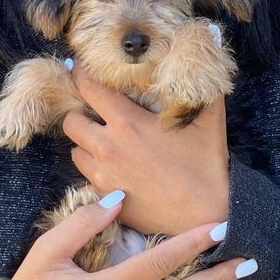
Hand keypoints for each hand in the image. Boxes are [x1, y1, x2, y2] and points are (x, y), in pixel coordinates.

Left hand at [62, 65, 229, 235]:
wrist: (205, 217)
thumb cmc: (206, 166)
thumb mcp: (209, 120)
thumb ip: (201, 87)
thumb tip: (203, 61)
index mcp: (128, 123)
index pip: (89, 88)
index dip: (80, 75)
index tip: (79, 69)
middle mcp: (108, 147)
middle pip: (71, 121)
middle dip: (80, 113)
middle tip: (95, 113)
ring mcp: (104, 176)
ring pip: (75, 152)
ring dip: (86, 144)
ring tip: (105, 142)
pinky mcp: (106, 199)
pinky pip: (86, 179)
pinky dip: (95, 171)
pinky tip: (114, 170)